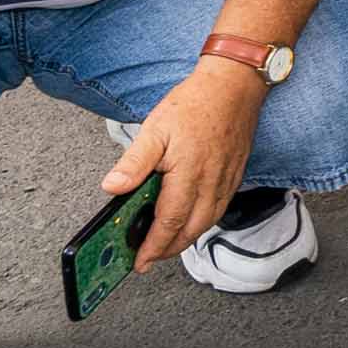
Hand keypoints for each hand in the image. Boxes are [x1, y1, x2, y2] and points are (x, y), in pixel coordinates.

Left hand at [101, 57, 269, 269]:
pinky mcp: (235, 174)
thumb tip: (112, 187)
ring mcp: (226, 180)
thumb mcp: (154, 128)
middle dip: (169, 250)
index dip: (153, 246)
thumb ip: (134, 162)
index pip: (168, 222)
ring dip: (186, 239)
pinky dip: (203, 222)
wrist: (234, 85)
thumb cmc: (195, 103)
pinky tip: (192, 220)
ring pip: (207, 222)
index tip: (139, 262)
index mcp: (188, 174)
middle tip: (149, 259)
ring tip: (166, 244)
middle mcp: (210, 182)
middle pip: (190, 230)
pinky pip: (220, 208)